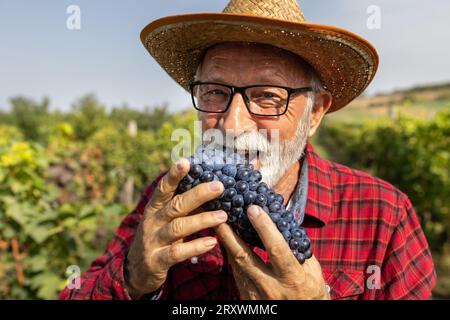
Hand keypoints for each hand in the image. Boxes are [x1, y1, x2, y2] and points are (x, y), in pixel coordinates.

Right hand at [125, 159, 226, 298]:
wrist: (137, 271)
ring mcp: (153, 241)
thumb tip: (210, 187)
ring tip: (223, 216)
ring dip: (202, 220)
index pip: (163, 188)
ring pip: (178, 227)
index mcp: (154, 208)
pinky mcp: (157, 260)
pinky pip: (177, 252)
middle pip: (175, 205)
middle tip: (219, 186)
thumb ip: (183, 205)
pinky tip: (212, 242)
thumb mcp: (165, 219)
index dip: (173, 175)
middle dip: (198, 194)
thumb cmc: (159, 238)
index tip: (186, 162)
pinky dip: (195, 246)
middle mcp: (152, 222)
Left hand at [216, 205, 329, 299]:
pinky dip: (232, 259)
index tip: (253, 209)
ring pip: (237, 267)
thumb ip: (298, 249)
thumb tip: (284, 222)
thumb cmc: (311, 292)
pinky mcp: (249, 301)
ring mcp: (258, 296)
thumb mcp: (312, 270)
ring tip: (219, 226)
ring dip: (227, 245)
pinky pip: (238, 276)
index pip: (276, 249)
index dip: (264, 228)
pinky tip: (228, 245)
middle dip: (230, 236)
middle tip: (220, 217)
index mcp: (292, 278)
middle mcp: (272, 288)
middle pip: (245, 258)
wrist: (304, 318)